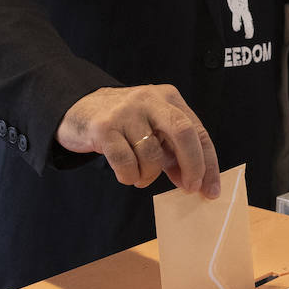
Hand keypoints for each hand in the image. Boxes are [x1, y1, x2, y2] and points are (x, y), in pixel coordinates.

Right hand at [56, 85, 219, 196]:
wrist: (78, 109)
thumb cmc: (124, 124)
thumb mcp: (153, 129)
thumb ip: (174, 151)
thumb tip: (195, 182)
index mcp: (169, 98)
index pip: (198, 131)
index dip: (208, 163)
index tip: (211, 189)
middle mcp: (150, 100)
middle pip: (183, 133)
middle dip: (192, 165)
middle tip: (189, 188)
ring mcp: (126, 112)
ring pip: (152, 154)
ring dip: (150, 176)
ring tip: (141, 176)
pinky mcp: (104, 127)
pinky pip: (125, 162)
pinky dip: (130, 176)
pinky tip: (127, 175)